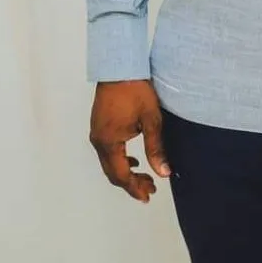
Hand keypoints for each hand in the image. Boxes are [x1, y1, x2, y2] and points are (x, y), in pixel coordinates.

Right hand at [89, 79, 169, 202]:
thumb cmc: (136, 90)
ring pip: (109, 162)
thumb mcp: (151, 120)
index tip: (148, 195)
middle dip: (131, 183)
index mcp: (109, 142)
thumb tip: (164, 172)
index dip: (135, 188)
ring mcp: (96, 132)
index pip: (121, 175)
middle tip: (149, 190)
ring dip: (125, 171)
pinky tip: (133, 158)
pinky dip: (119, 159)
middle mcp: (98, 140)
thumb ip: (156, 148)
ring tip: (144, 176)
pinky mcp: (99, 124)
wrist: (119, 67)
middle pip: (112, 172)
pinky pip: (107, 151)